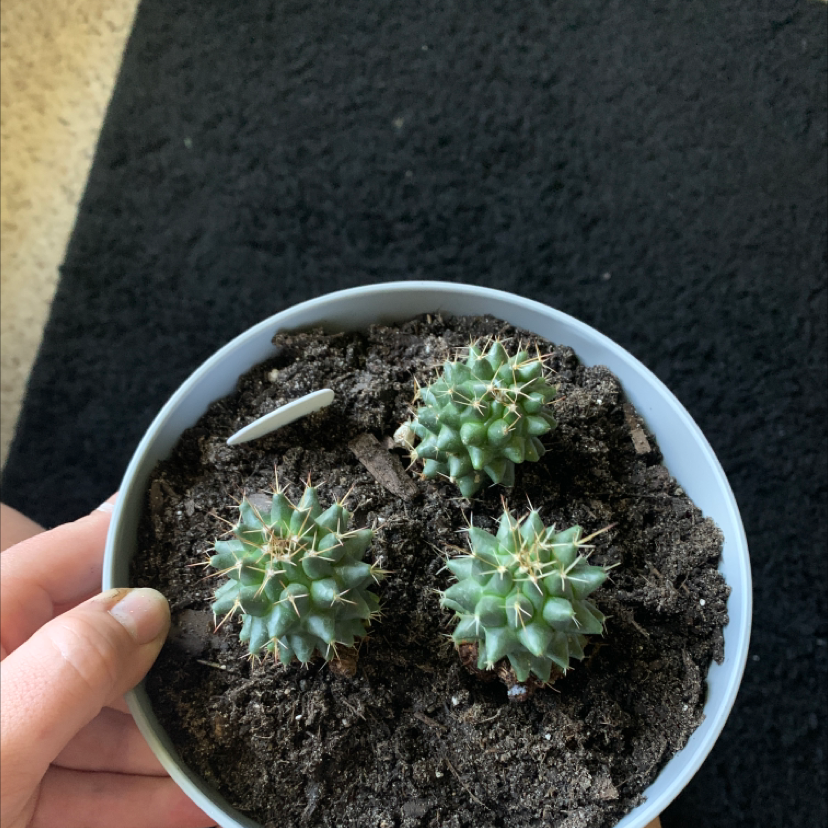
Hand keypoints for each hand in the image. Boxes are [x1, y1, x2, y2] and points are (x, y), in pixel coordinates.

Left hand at [0, 499, 213, 827]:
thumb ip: (67, 667)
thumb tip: (149, 606)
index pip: (72, 557)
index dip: (145, 543)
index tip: (214, 541)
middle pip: (103, 644)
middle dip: (175, 663)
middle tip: (246, 666)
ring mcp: (8, 738)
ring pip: (104, 723)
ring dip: (169, 744)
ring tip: (235, 750)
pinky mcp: (16, 798)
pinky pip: (90, 787)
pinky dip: (142, 799)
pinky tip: (197, 806)